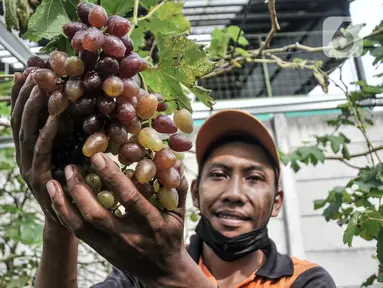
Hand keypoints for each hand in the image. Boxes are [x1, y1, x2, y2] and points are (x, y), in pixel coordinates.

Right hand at [10, 73, 64, 226]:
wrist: (67, 219)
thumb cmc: (70, 185)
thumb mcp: (67, 156)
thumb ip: (66, 137)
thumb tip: (76, 110)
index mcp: (29, 150)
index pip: (22, 117)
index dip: (20, 95)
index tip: (26, 72)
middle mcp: (24, 156)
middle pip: (20, 120)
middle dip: (24, 95)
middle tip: (33, 72)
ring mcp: (29, 167)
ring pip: (26, 132)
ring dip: (32, 108)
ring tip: (40, 87)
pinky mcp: (39, 179)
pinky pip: (42, 152)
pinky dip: (47, 133)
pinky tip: (54, 118)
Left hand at [46, 152, 191, 286]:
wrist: (162, 272)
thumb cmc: (171, 237)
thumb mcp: (180, 214)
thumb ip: (178, 188)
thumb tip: (173, 160)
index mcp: (150, 223)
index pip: (129, 198)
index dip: (113, 177)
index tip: (98, 157)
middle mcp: (128, 236)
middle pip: (97, 214)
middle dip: (81, 189)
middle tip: (71, 167)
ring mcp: (111, 245)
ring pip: (81, 226)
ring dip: (64, 204)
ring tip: (53, 183)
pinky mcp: (101, 250)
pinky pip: (78, 234)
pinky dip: (64, 216)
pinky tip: (55, 200)